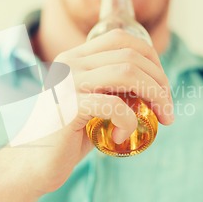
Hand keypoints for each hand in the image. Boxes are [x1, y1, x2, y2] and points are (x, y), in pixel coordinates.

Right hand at [19, 29, 173, 192]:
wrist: (34, 163)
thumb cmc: (70, 135)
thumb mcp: (95, 103)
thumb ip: (117, 88)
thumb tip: (158, 86)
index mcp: (75, 57)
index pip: (122, 38)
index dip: (151, 58)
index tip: (163, 88)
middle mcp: (69, 63)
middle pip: (130, 56)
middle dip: (160, 82)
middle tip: (168, 111)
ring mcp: (67, 83)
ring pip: (126, 73)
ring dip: (154, 96)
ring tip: (159, 119)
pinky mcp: (67, 106)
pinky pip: (114, 105)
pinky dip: (128, 122)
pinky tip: (121, 137)